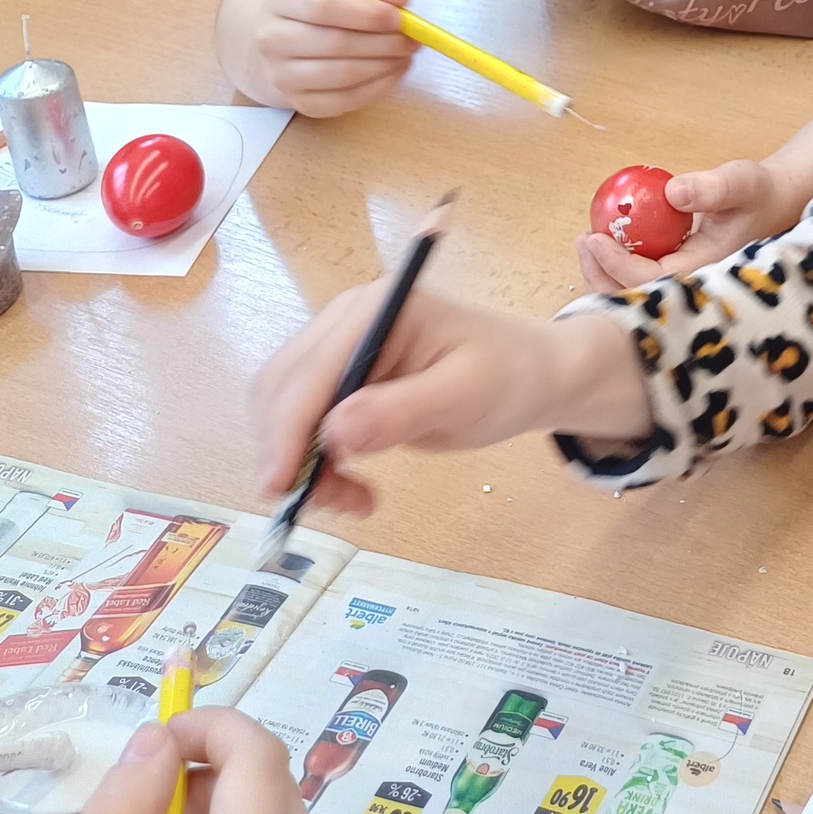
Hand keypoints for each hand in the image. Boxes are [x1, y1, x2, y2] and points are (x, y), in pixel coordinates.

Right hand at [221, 0, 416, 117]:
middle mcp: (271, 38)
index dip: (366, 14)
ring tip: (405, 54)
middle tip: (412, 39)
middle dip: (383, 43)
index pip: (321, 6)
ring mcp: (281, 74)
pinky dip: (377, 88)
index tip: (398, 17)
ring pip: (341, 75)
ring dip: (384, 66)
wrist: (285, 30)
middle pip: (334, 43)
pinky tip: (393, 71)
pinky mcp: (298, 101)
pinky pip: (343, 101)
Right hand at [252, 285, 653, 513]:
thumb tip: (333, 431)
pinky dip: (317, 464)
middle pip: (283, 390)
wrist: (530, 377)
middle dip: (293, 452)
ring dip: (304, 464)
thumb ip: (401, 411)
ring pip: (285, 413)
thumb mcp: (466, 395)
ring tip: (354, 501)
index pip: (311, 371)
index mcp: (377, 309)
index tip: (282, 486)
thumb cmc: (508, 376)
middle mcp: (346, 322)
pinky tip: (352, 490)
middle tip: (334, 503)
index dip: (288, 430)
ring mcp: (340, 351)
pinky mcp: (343, 382)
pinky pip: (306, 426)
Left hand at [575, 158, 798, 291]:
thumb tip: (673, 192)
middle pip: (637, 298)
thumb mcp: (741, 182)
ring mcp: (684, 283)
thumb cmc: (759, 193)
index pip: (653, 282)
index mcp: (706, 272)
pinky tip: (604, 240)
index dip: (617, 265)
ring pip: (635, 292)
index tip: (594, 237)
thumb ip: (713, 188)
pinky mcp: (677, 273)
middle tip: (583, 240)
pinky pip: (641, 277)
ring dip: (605, 272)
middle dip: (602, 275)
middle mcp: (693, 286)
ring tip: (587, 240)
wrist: (773, 203)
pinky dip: (617, 264)